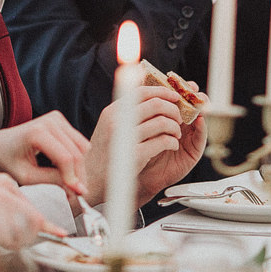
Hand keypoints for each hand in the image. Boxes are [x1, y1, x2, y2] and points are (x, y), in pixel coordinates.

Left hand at [0, 111, 88, 195]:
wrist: (0, 144)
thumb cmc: (10, 161)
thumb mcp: (27, 176)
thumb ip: (53, 180)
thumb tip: (78, 188)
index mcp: (37, 132)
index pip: (65, 158)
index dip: (73, 178)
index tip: (76, 195)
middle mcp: (49, 121)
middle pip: (77, 153)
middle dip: (78, 175)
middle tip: (75, 194)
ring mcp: (56, 118)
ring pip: (82, 148)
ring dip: (79, 167)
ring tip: (67, 182)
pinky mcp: (60, 120)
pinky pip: (79, 142)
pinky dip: (75, 158)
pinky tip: (62, 168)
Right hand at [0, 173, 57, 247]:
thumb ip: (7, 214)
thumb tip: (32, 233)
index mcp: (5, 183)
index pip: (34, 211)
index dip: (47, 227)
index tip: (63, 235)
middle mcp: (3, 187)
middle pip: (30, 225)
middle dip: (23, 241)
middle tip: (1, 242)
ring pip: (16, 235)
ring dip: (3, 244)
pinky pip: (0, 239)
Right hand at [83, 85, 205, 208]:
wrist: (91, 179)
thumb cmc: (103, 154)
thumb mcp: (109, 127)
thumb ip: (126, 113)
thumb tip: (150, 99)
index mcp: (113, 111)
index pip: (141, 92)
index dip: (162, 92)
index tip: (175, 96)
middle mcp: (117, 120)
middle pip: (155, 104)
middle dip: (173, 109)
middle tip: (179, 118)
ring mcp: (126, 137)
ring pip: (161, 122)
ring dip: (174, 127)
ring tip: (176, 134)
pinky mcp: (135, 155)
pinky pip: (163, 141)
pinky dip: (172, 142)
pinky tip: (172, 146)